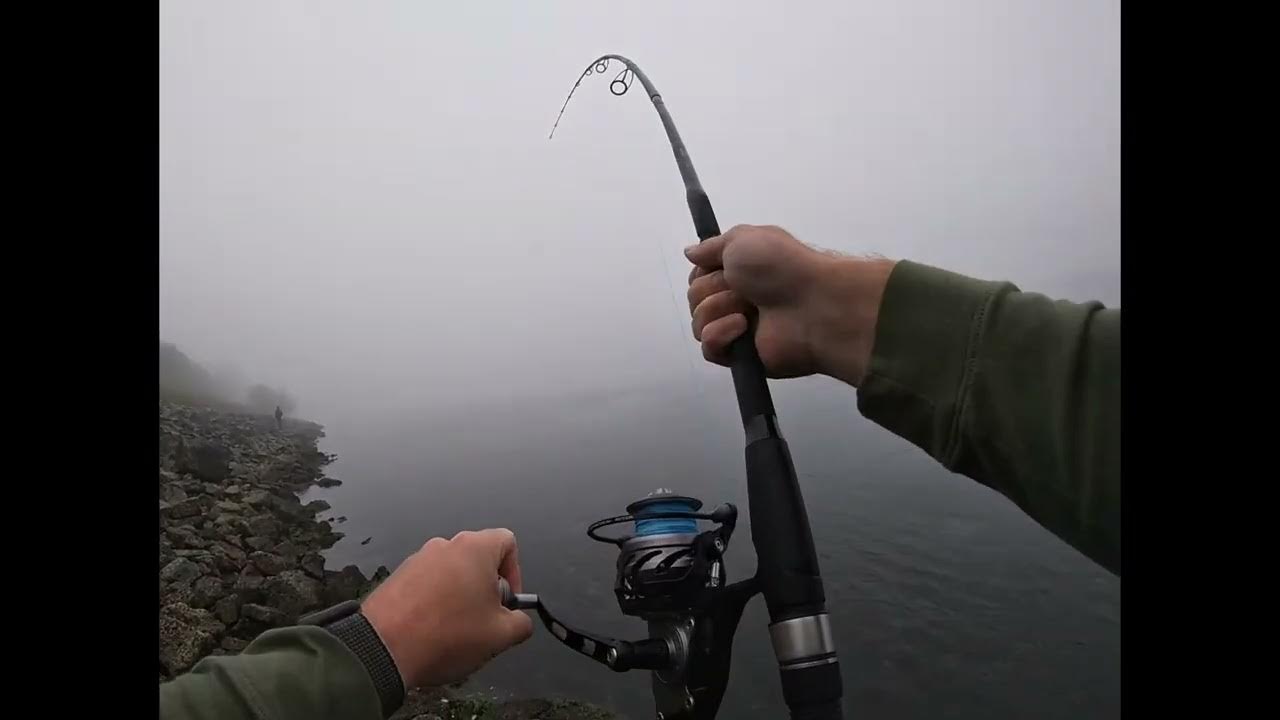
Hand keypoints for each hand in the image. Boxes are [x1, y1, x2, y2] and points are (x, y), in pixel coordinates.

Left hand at [361, 528, 533, 688]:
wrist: (383, 648)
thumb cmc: (448, 635)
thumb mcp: (500, 636)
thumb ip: (521, 623)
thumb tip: (519, 620)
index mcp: (474, 548)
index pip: (507, 542)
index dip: (515, 572)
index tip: (508, 602)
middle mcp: (445, 545)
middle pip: (479, 558)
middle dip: (487, 588)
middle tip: (484, 621)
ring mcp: (418, 559)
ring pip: (452, 572)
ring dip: (461, 596)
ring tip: (455, 630)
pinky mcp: (397, 576)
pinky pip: (428, 583)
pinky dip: (436, 601)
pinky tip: (431, 631)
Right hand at [684, 224, 895, 386]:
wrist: (813, 304)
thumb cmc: (781, 266)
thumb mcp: (743, 238)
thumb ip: (711, 246)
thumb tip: (689, 252)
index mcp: (739, 273)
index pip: (697, 277)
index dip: (704, 272)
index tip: (721, 267)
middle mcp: (736, 301)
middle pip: (694, 298)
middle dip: (714, 289)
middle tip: (745, 289)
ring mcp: (737, 331)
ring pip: (698, 323)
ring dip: (719, 309)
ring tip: (749, 310)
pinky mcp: (740, 358)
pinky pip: (708, 349)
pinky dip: (720, 334)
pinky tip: (742, 328)